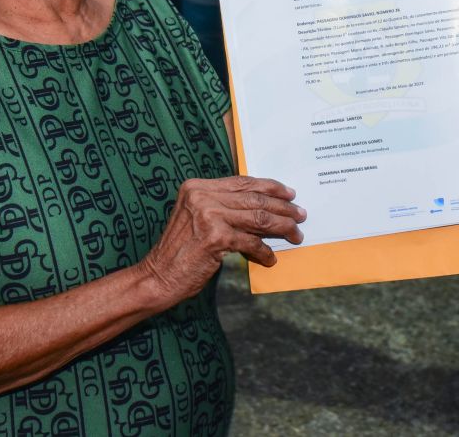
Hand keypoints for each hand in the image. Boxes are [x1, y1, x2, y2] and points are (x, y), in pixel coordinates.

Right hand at [140, 176, 304, 300]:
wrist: (158, 277)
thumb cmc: (181, 252)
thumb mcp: (198, 219)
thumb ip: (223, 208)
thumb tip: (263, 209)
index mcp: (197, 186)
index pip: (242, 182)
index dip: (269, 187)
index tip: (289, 193)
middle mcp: (201, 196)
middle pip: (253, 199)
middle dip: (282, 208)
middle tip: (300, 215)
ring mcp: (207, 215)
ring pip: (258, 218)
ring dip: (282, 228)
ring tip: (295, 235)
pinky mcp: (214, 237)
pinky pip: (251, 242)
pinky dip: (264, 252)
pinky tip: (270, 258)